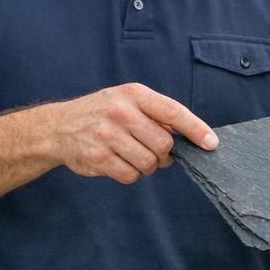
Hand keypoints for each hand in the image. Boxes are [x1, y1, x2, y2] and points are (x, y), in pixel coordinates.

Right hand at [50, 83, 215, 184]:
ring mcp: (107, 135)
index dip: (196, 129)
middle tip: (153, 150)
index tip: (211, 143)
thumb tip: (190, 138)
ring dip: (147, 165)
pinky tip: (119, 162)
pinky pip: (131, 175)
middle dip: (164, 153)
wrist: (58, 127)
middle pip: (164, 144)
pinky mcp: (98, 157)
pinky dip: (131, 174)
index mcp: (133, 94)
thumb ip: (156, 115)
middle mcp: (120, 112)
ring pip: (149, 163)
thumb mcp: (127, 101)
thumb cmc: (102, 113)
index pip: (173, 112)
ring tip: (133, 155)